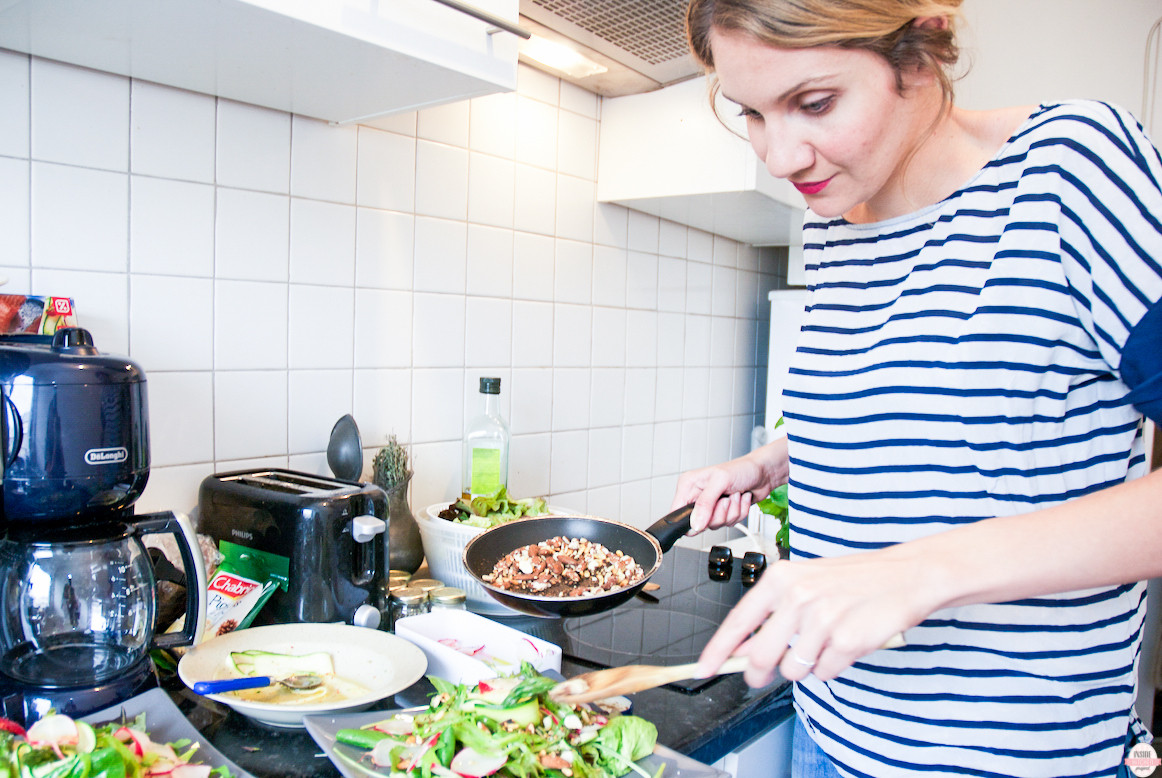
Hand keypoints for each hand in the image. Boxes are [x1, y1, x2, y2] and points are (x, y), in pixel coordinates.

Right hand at [671, 439, 787, 532]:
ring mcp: (711, 506)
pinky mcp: (724, 512)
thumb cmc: (742, 469)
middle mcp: (698, 496)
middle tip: (725, 499)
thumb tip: (694, 523)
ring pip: (716, 525)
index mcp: (689, 485)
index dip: (691, 519)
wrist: (763, 473)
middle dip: (718, 514)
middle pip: (699, 524)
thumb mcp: (720, 482)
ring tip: (734, 495)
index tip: (707, 515)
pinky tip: (740, 498)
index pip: (677, 512)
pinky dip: (739, 512)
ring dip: (731, 512)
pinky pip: (729, 523)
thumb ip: (705, 504)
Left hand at [696, 548, 929, 685]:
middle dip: (758, 673)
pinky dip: (832, 666)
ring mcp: (822, 619)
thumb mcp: (804, 583)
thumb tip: (740, 649)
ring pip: (793, 669)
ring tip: (822, 643)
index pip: (738, 621)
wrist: (904, 574)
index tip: (703, 668)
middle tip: (765, 673)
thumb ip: (771, 614)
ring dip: (804, 667)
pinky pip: (824, 673)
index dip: (717, 650)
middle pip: (759, 656)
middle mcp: (798, 597)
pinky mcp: (847, 640)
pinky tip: (844, 644)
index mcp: (781, 579)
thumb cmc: (852, 579)